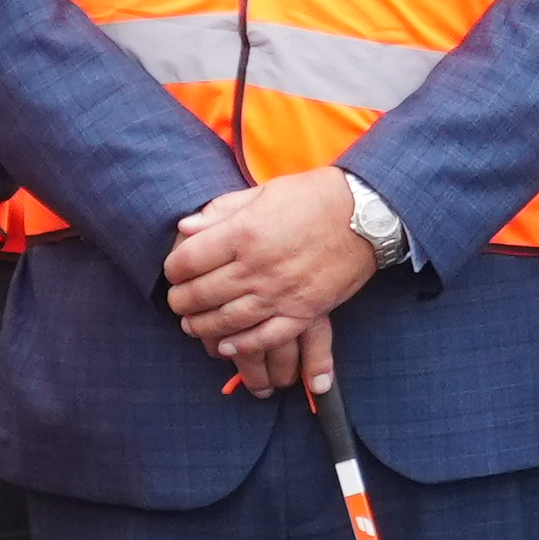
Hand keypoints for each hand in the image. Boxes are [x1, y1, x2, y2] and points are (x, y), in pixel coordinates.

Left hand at [166, 170, 376, 380]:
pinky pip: (266, 337)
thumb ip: (221, 212)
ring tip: (192, 325)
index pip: (188, 260)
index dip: (173, 269)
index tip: (174, 272)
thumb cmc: (313, 197)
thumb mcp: (263, 193)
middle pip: (201, 294)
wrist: (365, 214)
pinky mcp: (304, 311)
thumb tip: (184, 229)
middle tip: (177, 302)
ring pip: (226, 321)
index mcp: (244, 232)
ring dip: (202, 327)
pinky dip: (242, 345)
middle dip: (181, 301)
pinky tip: (226, 346)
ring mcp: (281, 293)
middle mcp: (258, 266)